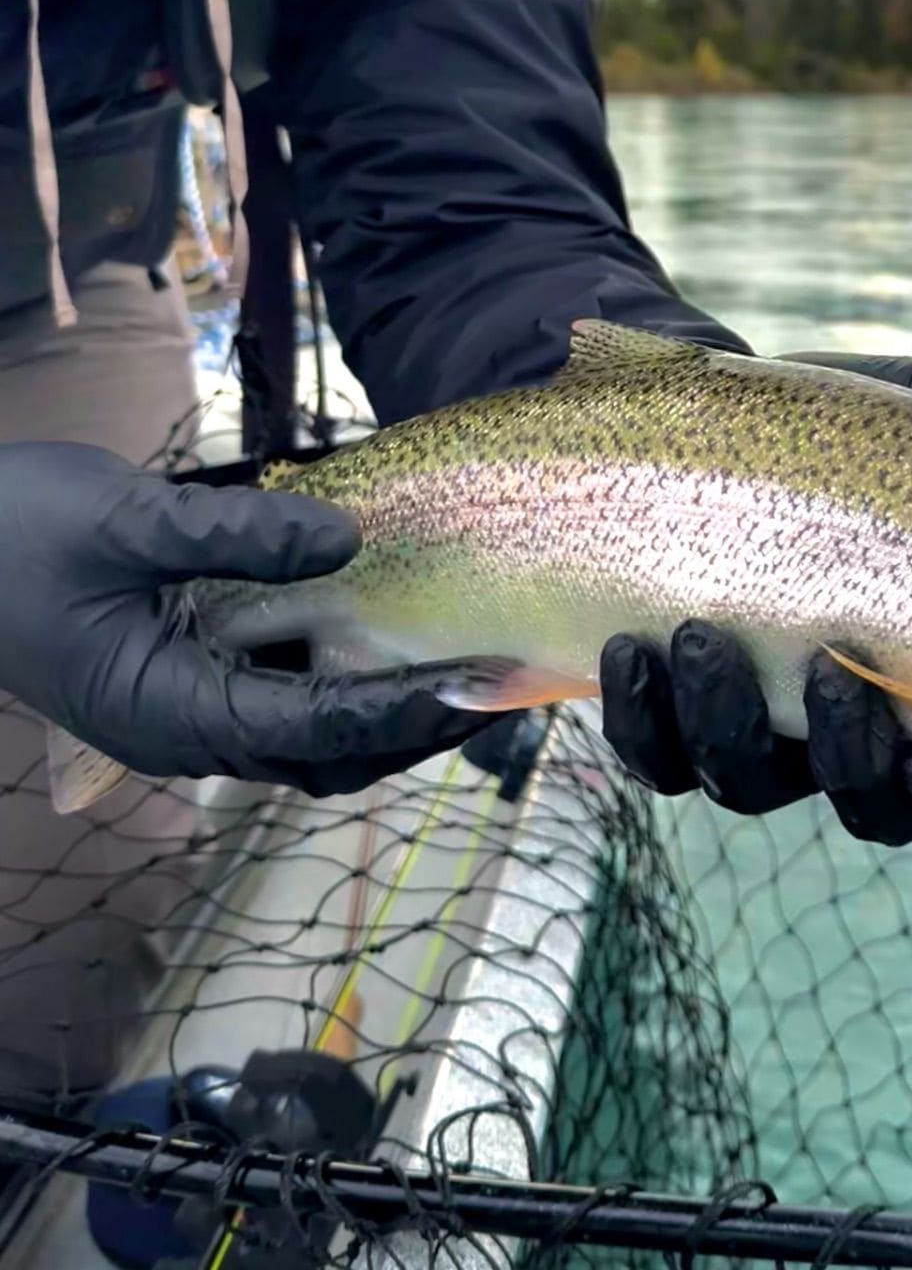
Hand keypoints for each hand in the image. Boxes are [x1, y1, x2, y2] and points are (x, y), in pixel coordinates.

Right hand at [0, 443, 498, 797]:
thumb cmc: (16, 533)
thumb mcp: (127, 520)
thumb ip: (236, 536)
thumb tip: (347, 538)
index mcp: (169, 712)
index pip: (314, 727)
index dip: (401, 709)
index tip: (476, 682)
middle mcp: (187, 731)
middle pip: (328, 755)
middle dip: (415, 728)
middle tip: (500, 682)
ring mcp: (187, 712)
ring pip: (311, 738)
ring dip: (388, 712)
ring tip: (468, 664)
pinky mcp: (188, 681)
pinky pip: (284, 699)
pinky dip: (346, 682)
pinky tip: (389, 634)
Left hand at [599, 351, 911, 844]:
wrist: (718, 428)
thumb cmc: (847, 435)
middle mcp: (858, 730)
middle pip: (867, 805)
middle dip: (846, 758)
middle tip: (830, 670)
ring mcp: (765, 731)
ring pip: (747, 786)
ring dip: (725, 730)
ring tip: (703, 637)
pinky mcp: (676, 713)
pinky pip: (655, 757)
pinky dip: (642, 721)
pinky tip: (631, 650)